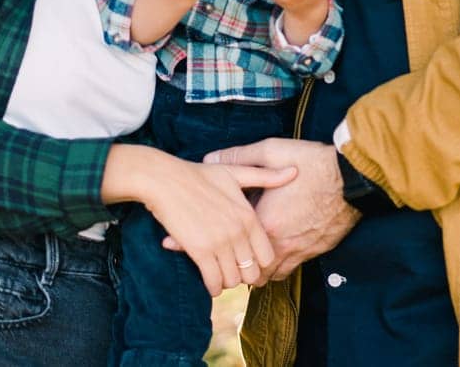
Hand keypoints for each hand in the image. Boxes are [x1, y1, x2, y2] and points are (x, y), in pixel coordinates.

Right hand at [138, 151, 297, 294]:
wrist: (164, 180)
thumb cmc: (197, 175)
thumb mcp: (234, 173)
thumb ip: (265, 177)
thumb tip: (295, 172)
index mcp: (248, 216)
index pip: (267, 256)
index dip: (259, 264)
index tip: (247, 262)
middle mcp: (238, 232)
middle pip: (252, 272)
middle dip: (243, 275)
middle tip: (233, 271)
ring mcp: (219, 243)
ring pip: (234, 280)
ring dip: (227, 281)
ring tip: (220, 274)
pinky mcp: (199, 251)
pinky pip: (213, 282)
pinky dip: (212, 286)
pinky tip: (209, 281)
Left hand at [163, 138, 358, 281]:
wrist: (352, 179)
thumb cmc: (312, 164)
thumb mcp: (272, 151)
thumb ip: (239, 158)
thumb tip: (211, 159)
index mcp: (262, 220)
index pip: (221, 238)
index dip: (195, 242)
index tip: (173, 242)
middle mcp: (277, 242)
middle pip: (240, 266)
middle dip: (222, 262)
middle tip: (205, 255)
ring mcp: (295, 251)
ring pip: (263, 275)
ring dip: (247, 269)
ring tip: (233, 260)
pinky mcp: (310, 253)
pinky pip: (284, 272)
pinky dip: (271, 269)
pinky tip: (264, 258)